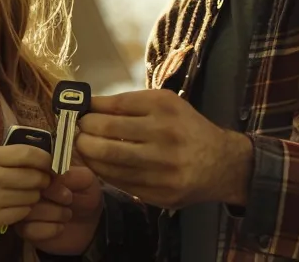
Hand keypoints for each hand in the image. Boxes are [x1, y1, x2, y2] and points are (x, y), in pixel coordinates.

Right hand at [0, 144, 52, 243]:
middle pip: (34, 177)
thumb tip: (38, 158)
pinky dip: (24, 210)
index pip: (28, 155)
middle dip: (43, 180)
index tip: (48, 164)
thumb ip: (5, 158)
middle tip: (40, 182)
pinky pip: (21, 214)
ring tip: (24, 194)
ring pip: (30, 197)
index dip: (45, 160)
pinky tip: (15, 206)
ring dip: (33, 196)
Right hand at [16, 165, 102, 254]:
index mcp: (38, 169)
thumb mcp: (85, 180)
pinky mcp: (24, 229)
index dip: (52, 179)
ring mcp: (22, 208)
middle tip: (69, 200)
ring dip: (55, 213)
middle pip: (28, 188)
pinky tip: (60, 227)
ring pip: (29, 210)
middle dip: (54, 195)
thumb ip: (71, 175)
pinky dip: (50, 229)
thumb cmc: (84, 196)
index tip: (68, 188)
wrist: (88, 225)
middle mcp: (25, 187)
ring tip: (67, 214)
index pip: (32, 168)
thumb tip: (54, 177)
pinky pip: (30, 229)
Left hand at [75, 89, 251, 209]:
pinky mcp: (160, 193)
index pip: (113, 108)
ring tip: (83, 148)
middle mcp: (164, 137)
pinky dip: (103, 172)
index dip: (89, 111)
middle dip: (82, 133)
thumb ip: (127, 104)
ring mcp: (163, 169)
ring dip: (88, 155)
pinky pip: (120, 182)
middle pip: (106, 135)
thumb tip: (87, 105)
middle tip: (76, 132)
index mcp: (164, 109)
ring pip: (108, 162)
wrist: (222, 164)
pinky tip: (99, 165)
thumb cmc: (186, 128)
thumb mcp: (165, 104)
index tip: (78, 112)